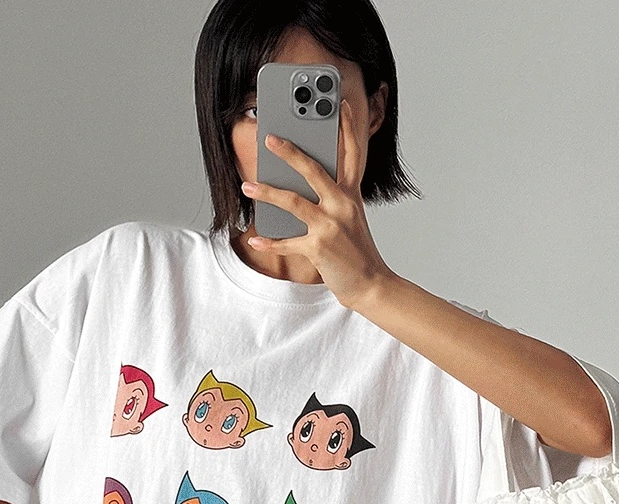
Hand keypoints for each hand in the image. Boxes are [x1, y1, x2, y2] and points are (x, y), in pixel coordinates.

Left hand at [240, 98, 395, 311]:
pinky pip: (287, 242)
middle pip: (313, 170)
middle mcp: (342, 206)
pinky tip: (255, 239)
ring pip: (293, 202)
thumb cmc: (358, 252)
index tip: (341, 104)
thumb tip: (297, 187)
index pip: (351, 155)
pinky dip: (270, 242)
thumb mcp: (350, 220)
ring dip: (266, 192)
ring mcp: (330, 226)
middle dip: (290, 151)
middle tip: (269, 138)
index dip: (347, 128)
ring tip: (247, 185)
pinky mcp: (319, 248)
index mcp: (351, 196)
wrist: (371, 285)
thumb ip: (331, 200)